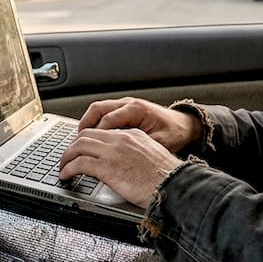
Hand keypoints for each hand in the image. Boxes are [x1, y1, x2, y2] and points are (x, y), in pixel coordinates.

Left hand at [58, 127, 182, 208]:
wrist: (174, 185)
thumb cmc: (167, 178)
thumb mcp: (152, 157)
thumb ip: (136, 154)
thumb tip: (125, 164)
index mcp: (133, 135)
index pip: (102, 132)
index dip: (87, 141)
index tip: (81, 150)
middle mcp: (121, 139)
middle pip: (86, 135)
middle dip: (73, 146)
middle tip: (67, 157)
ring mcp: (113, 152)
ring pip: (79, 146)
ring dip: (67, 157)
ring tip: (63, 167)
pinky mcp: (107, 167)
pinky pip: (79, 163)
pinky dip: (68, 168)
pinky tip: (66, 175)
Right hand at [76, 97, 201, 152]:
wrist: (185, 125)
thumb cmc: (175, 132)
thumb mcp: (160, 142)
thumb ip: (141, 147)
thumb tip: (124, 157)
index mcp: (136, 110)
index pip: (108, 119)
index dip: (96, 134)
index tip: (88, 148)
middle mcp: (128, 104)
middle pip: (97, 109)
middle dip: (85, 125)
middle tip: (77, 142)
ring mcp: (125, 106)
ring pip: (98, 109)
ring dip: (88, 123)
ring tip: (80, 140)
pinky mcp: (125, 111)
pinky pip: (104, 114)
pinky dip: (95, 124)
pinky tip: (93, 137)